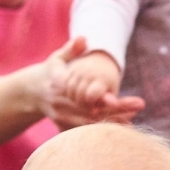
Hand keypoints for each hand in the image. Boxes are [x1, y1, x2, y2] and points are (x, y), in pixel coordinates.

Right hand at [23, 37, 143, 129]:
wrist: (30, 93)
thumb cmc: (50, 72)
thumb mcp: (57, 58)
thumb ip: (71, 49)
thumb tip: (83, 38)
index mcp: (59, 85)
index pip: (84, 93)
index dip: (101, 97)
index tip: (117, 96)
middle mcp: (60, 103)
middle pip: (91, 110)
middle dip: (116, 109)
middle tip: (139, 105)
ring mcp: (61, 116)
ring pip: (90, 123)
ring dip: (112, 122)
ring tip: (134, 118)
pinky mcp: (63, 126)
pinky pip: (86, 131)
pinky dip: (102, 130)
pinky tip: (121, 129)